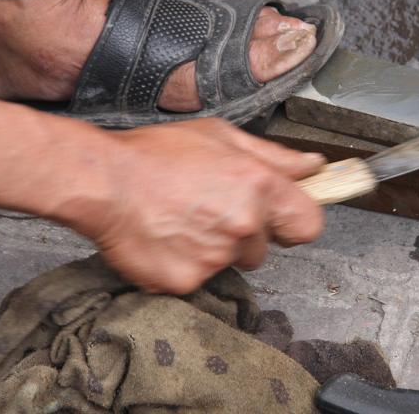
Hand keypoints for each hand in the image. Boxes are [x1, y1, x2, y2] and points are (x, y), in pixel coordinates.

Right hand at [0, 100, 325, 294]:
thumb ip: (275, 156)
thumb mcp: (221, 137)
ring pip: (231, 264)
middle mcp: (243, 224)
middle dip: (244, 233)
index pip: (309, 224)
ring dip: (215, 249)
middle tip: (208, 209)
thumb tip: (314, 166)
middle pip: (264, 248)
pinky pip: (199, 281)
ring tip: (182, 220)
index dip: (294, 221)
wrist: (103, 182)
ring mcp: (215, 257)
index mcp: (258, 185)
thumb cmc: (158, 153)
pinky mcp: (187, 282)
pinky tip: (166, 239)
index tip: (280, 217)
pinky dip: (185, 265)